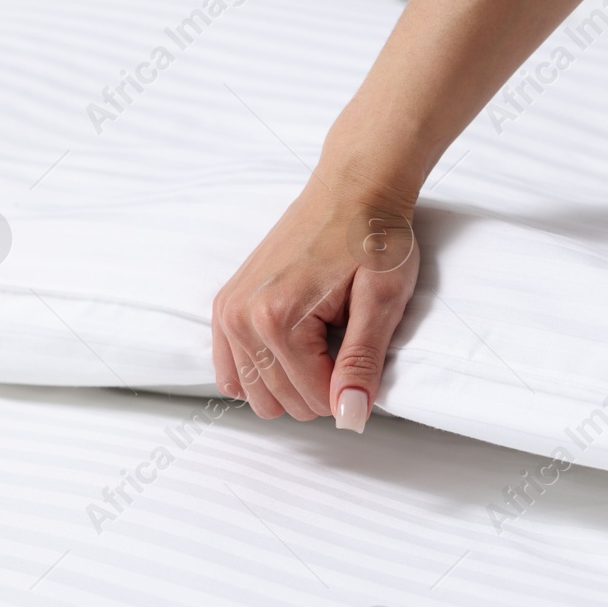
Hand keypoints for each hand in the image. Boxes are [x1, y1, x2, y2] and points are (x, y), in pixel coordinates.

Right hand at [212, 170, 418, 430]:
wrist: (353, 189)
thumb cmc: (373, 237)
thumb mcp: (382, 301)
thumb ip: (362, 364)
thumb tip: (349, 418)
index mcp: (278, 320)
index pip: (316, 400)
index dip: (352, 389)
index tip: (366, 351)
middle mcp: (241, 319)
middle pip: (284, 403)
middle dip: (322, 386)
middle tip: (347, 341)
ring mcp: (227, 313)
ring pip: (258, 396)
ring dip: (294, 381)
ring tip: (323, 340)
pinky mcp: (225, 307)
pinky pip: (232, 374)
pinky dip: (263, 374)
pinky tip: (293, 351)